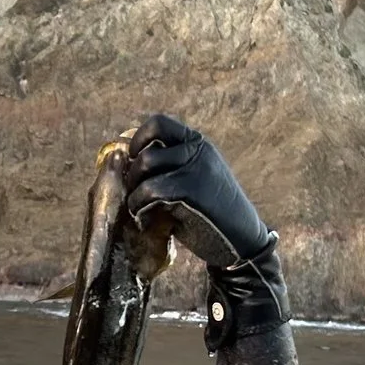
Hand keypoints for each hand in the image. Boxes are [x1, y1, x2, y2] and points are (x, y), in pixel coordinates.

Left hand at [120, 115, 289, 349]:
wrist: (240, 241)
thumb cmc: (209, 215)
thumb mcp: (191, 181)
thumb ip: (168, 168)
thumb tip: (124, 165)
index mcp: (197, 143)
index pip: (159, 123)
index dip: (137, 140)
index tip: (132, 162)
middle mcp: (198, 149)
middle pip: (146, 149)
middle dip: (131, 174)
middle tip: (134, 196)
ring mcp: (196, 168)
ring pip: (146, 165)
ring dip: (133, 192)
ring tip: (138, 210)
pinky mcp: (192, 190)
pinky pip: (151, 189)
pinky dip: (139, 207)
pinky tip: (144, 220)